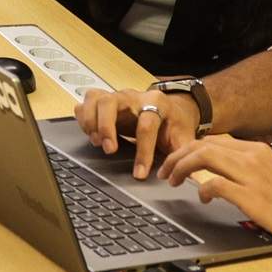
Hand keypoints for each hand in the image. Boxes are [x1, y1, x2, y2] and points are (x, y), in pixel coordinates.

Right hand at [73, 84, 201, 178]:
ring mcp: (117, 96)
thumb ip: (183, 154)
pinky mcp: (105, 100)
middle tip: (109, 150)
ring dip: (91, 122)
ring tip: (96, 142)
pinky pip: (86, 102)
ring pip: (96, 99)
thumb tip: (187, 174)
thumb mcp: (183, 136)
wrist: (168, 108)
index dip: (143, 151)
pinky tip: (90, 134)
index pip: (146, 125)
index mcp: (156, 102)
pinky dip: (84, 118)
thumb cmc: (173, 123)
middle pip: (111, 102)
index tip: (139, 173)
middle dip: (106, 127)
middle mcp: (133, 96)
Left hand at [159, 136, 271, 248]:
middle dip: (177, 156)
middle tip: (166, 171)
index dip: (188, 149)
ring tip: (173, 180)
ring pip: (204, 157)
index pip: (212, 140)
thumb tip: (216, 168)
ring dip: (182, 168)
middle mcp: (253, 157)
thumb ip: (245, 167)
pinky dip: (203, 189)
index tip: (176, 161)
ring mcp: (252, 175)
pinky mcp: (252, 197)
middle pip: (202, 145)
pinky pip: (216, 184)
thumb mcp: (270, 173)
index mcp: (256, 150)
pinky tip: (203, 198)